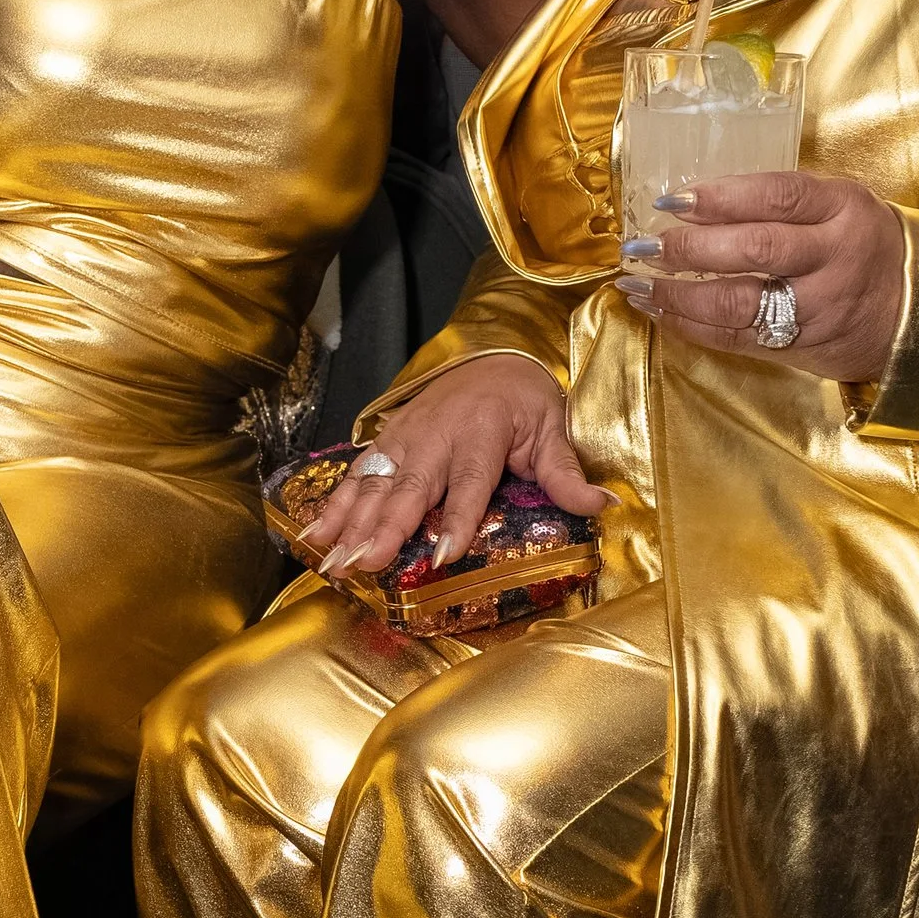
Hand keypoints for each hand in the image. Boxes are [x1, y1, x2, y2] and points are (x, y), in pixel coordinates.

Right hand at [306, 356, 610, 579]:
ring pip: (375, 484)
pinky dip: (334, 506)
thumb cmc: (525, 398)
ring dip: (351, 523)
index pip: (469, 483)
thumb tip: (603, 505)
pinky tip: (315, 537)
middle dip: (386, 528)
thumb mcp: (553, 428)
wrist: (493, 354)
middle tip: (367, 563)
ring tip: (334, 560)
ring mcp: (405, 437)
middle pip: (410, 488)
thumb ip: (567, 473)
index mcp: (481, 432)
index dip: (455, 520)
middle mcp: (436, 435)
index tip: (442, 555)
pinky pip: (357, 475)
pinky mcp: (386, 441)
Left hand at [620, 169, 905, 384]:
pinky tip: (662, 312)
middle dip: (690, 248)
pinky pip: (738, 339)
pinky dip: (693, 327)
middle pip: (755, 249)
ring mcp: (818, 308)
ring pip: (741, 303)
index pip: (778, 195)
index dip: (721, 197)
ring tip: (638, 285)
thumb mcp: (841, 206)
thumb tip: (699, 200)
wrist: (917, 312)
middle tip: (643, 245)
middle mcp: (833, 258)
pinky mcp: (802, 347)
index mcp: (843, 209)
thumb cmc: (863, 246)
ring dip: (680, 296)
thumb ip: (785, 201)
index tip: (672, 200)